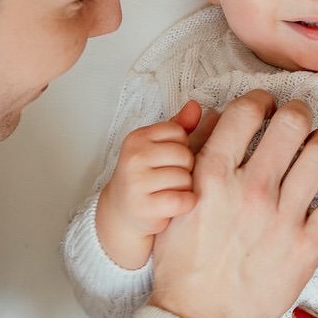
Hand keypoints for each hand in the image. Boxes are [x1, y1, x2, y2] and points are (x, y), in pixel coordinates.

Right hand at [96, 99, 216, 270]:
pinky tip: (175, 205)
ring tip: (170, 191)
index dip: (181, 148)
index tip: (168, 159)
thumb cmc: (146, 176)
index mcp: (137, 137)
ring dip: (184, 188)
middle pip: (184, 156)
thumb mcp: (158, 147)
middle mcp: (133, 157)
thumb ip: (179, 126)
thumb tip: (195, 106)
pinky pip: (183, 200)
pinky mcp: (144, 207)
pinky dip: (185, 204)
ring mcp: (136, 182)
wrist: (122, 211)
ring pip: (185, 179)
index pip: (179, 133)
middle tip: (171, 178)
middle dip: (185, 169)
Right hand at [148, 91, 317, 317]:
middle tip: (297, 120)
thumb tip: (218, 120)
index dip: (261, 100)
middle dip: (297, 113)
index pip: (247, 111)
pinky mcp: (308, 246)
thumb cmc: (183, 265)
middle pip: (291, 122)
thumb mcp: (175, 203)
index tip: (266, 105)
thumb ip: (195, 160)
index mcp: (212, 176)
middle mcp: (250, 190)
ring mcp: (282, 218)